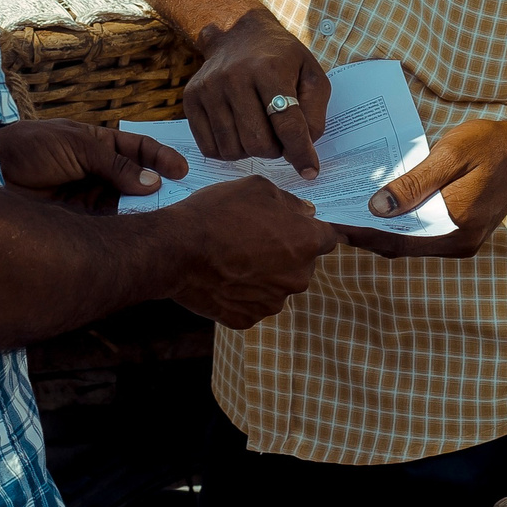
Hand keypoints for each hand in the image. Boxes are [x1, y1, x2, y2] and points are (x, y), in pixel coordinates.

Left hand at [0, 120, 186, 210]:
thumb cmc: (32, 148)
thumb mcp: (77, 147)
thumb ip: (115, 165)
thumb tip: (153, 183)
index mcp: (98, 143)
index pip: (138, 149)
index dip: (161, 158)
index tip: (182, 171)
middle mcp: (96, 169)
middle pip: (136, 180)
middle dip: (158, 189)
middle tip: (183, 202)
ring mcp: (87, 194)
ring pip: (124, 203)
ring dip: (143, 211)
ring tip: (165, 221)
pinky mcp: (77, 218)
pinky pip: (107, 223)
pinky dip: (122, 227)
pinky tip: (137, 234)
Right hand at [165, 176, 337, 328]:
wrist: (177, 249)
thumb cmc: (218, 213)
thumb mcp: (258, 188)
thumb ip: (289, 201)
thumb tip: (304, 212)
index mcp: (306, 243)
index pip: (329, 237)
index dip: (313, 229)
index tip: (297, 226)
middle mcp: (298, 277)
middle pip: (302, 263)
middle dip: (286, 251)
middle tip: (254, 237)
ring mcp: (273, 302)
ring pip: (278, 284)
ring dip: (265, 272)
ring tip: (234, 256)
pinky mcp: (249, 319)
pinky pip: (254, 302)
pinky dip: (243, 291)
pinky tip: (224, 275)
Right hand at [183, 10, 330, 175]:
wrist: (238, 33)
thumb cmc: (281, 59)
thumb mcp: (311, 75)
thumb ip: (314, 113)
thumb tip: (302, 150)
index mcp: (269, 68)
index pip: (287, 123)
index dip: (301, 152)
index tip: (310, 171)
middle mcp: (234, 76)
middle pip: (258, 143)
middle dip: (275, 150)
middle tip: (280, 137)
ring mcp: (209, 87)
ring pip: (233, 150)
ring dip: (251, 151)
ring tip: (259, 130)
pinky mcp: (191, 98)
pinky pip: (210, 148)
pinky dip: (228, 150)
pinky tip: (238, 132)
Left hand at [339, 118, 506, 259]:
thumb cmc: (492, 145)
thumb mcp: (451, 154)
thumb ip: (414, 184)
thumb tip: (377, 208)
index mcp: (455, 223)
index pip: (397, 237)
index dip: (361, 232)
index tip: (331, 220)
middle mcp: (457, 242)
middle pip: (400, 246)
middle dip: (364, 234)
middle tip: (329, 216)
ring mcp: (460, 243)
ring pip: (409, 244)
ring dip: (379, 232)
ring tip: (346, 213)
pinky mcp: (461, 236)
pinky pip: (422, 237)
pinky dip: (398, 228)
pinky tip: (379, 211)